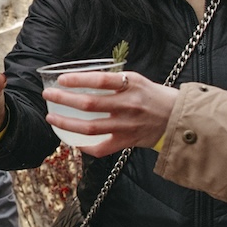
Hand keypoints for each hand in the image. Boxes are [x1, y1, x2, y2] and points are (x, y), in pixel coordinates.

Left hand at [41, 70, 178, 156]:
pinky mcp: (128, 142)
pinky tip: (73, 141)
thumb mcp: (138, 81)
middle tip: (48, 95)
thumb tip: (84, 79)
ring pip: (90, 127)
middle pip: (90, 104)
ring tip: (51, 117)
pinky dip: (85, 146)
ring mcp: (127, 126)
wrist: (178, 118)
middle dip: (64, 99)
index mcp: (132, 85)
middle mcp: (129, 105)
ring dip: (67, 123)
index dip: (78, 79)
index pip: (101, 80)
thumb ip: (114, 81)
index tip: (61, 79)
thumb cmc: (155, 96)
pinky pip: (102, 148)